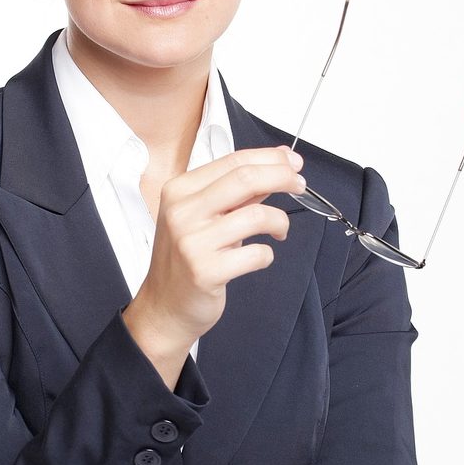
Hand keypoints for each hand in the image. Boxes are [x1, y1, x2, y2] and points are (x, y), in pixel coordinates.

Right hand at [123, 145, 303, 385]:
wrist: (164, 306)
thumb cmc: (185, 258)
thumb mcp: (204, 215)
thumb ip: (238, 190)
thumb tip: (279, 160)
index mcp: (179, 190)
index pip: (233, 161)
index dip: (270, 158)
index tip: (292, 163)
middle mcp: (181, 212)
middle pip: (245, 178)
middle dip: (282, 177)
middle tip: (299, 185)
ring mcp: (192, 242)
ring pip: (256, 216)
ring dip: (279, 221)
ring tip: (279, 230)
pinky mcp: (206, 271)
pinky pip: (256, 254)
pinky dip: (267, 254)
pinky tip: (258, 257)